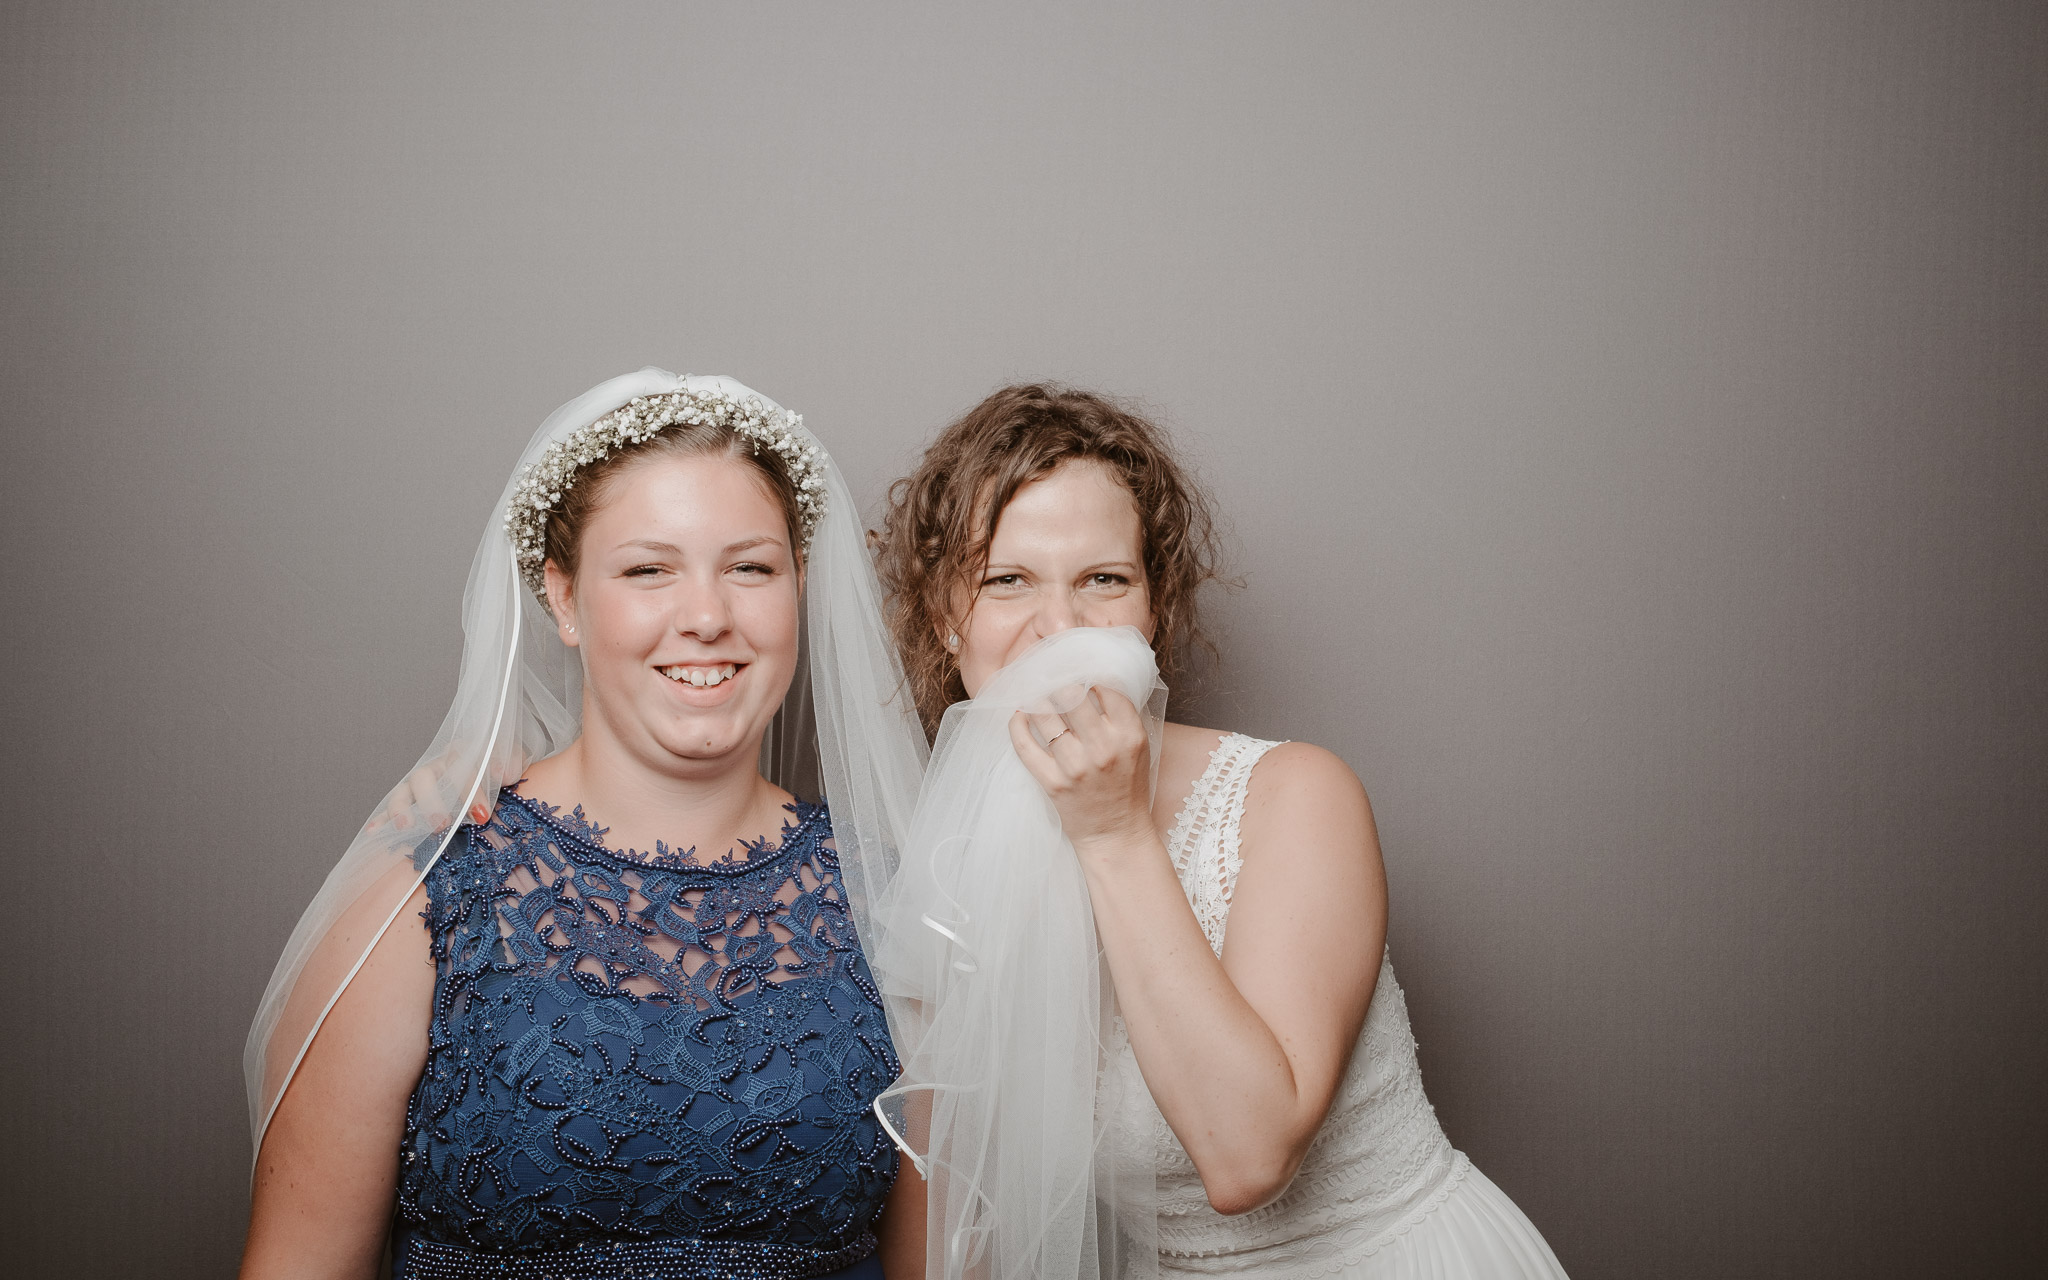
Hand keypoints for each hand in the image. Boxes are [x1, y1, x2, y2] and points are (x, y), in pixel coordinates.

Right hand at [366, 747, 520, 833]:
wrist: (490, 778)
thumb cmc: (497, 772)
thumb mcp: (509, 760)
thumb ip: (510, 760)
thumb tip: (504, 774)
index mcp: (461, 752)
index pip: (461, 760)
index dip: (471, 784)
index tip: (487, 805)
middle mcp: (437, 767)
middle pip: (428, 776)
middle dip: (434, 800)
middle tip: (447, 823)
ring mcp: (420, 784)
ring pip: (405, 790)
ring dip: (404, 808)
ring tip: (408, 827)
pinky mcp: (408, 802)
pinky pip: (389, 809)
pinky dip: (381, 819)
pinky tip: (374, 832)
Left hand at [1007, 685, 1154, 853]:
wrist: (1116, 833)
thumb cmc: (1128, 786)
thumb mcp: (1139, 747)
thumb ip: (1121, 715)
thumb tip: (1093, 680)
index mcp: (1129, 735)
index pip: (1105, 688)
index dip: (1089, 675)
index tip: (1078, 672)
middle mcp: (1103, 748)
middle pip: (1072, 695)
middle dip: (1059, 682)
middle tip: (1050, 678)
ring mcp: (1076, 766)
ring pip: (1045, 715)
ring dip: (1036, 699)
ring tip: (1033, 694)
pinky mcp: (1053, 783)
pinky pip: (1025, 746)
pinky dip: (1017, 726)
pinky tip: (1018, 715)